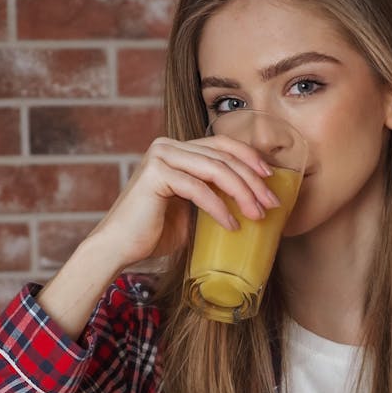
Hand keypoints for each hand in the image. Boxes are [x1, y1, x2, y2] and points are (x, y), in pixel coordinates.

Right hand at [87, 133, 281, 271]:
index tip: (272, 179)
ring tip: (258, 215)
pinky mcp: (156, 174)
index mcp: (177, 150)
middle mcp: (168, 146)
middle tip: (272, 203)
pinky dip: (219, 208)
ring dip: (242, 193)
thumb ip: (213, 197)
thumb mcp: (192, 210)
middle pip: (223, 156)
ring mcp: (161, 157)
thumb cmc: (154, 233)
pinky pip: (199, 189)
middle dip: (253, 180)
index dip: (250, 158)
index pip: (221, 145)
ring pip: (215, 169)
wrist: (119, 247)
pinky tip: (232, 225)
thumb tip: (251, 202)